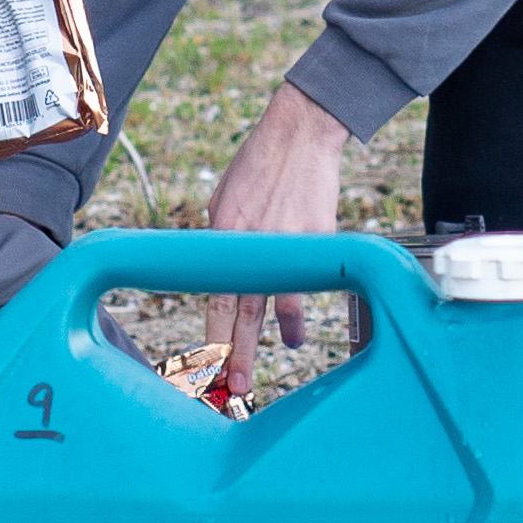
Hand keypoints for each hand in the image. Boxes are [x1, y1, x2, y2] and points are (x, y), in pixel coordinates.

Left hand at [204, 81, 348, 396]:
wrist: (301, 134)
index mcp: (224, 234)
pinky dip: (297, 314)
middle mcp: (253, 243)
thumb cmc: (259, 163)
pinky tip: (294, 336)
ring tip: (255, 375)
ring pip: (273, 306)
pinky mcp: (316, 239)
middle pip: (240, 311)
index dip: (211, 334)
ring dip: (265, 344)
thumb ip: (224, 240)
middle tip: (230, 388)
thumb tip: (223, 272)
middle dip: (233, 354)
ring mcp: (286, 244)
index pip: (215, 296)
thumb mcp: (225, 199)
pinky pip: (304, 284)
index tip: (206, 364)